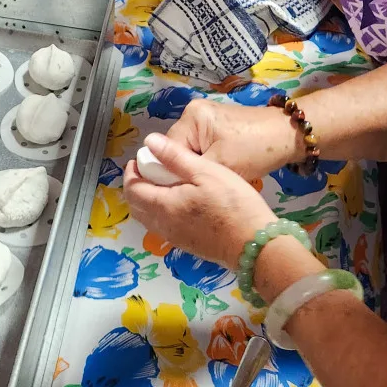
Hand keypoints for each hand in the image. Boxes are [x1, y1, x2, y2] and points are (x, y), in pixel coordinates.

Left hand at [123, 133, 275, 270]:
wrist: (256, 245)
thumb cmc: (232, 203)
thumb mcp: (205, 171)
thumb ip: (174, 156)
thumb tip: (148, 142)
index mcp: (164, 206)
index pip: (132, 190)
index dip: (131, 173)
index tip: (140, 159)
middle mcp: (164, 226)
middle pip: (137, 206)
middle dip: (136, 186)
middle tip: (149, 168)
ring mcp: (176, 238)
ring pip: (149, 218)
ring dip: (148, 199)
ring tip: (164, 181)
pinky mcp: (189, 245)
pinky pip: (163, 226)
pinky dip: (161, 211)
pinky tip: (180, 199)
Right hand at [168, 98, 305, 179]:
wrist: (287, 136)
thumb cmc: (255, 149)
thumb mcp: (221, 164)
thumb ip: (189, 169)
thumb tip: (163, 182)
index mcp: (191, 116)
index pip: (168, 148)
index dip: (171, 171)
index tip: (180, 193)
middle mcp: (193, 113)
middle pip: (178, 149)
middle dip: (186, 169)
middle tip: (196, 191)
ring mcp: (205, 119)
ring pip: (190, 151)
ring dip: (197, 167)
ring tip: (207, 184)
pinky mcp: (216, 127)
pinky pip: (201, 148)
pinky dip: (207, 161)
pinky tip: (216, 174)